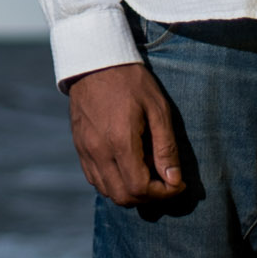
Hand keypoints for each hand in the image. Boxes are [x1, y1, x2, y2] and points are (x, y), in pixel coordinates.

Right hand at [64, 61, 185, 205]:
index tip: (177, 183)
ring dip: (130, 192)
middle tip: (164, 182)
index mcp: (120, 141)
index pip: (141, 189)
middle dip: (148, 197)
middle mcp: (99, 151)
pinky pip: (94, 178)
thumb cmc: (131, 81)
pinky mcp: (79, 146)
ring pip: (107, 191)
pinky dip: (113, 182)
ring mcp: (85, 150)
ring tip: (146, 173)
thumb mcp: (157, 108)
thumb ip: (165, 147)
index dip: (163, 193)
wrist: (95, 60)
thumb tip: (173, 180)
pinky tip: (126, 166)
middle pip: (123, 197)